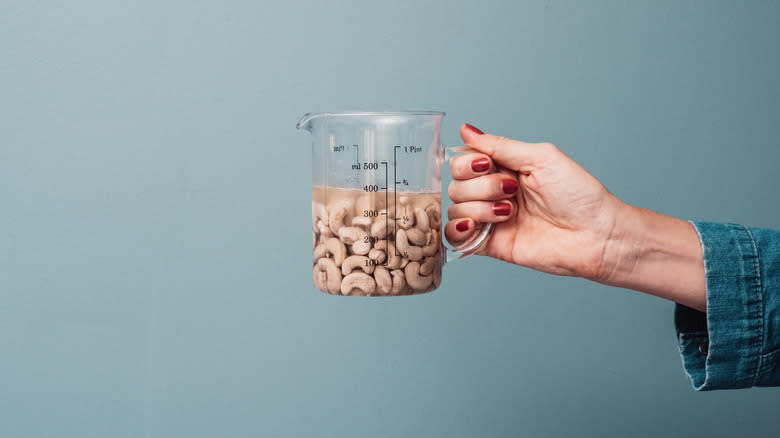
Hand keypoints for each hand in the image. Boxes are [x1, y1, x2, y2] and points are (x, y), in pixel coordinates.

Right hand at [446, 124, 623, 279]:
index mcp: (504, 168)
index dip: (468, 162)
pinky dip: (458, 229)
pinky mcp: (489, 244)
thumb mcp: (541, 158)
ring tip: (509, 213)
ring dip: (479, 207)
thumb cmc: (579, 195)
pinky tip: (476, 225)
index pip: (462, 160)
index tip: (490, 165)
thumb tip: (465, 130)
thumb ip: (500, 146)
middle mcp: (492, 192)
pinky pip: (454, 236)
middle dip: (481, 185)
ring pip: (455, 207)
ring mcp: (489, 218)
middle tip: (512, 191)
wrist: (595, 235)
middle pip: (455, 183)